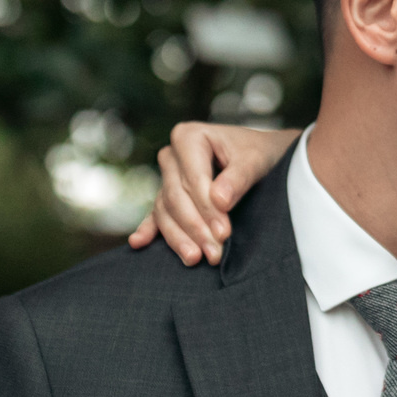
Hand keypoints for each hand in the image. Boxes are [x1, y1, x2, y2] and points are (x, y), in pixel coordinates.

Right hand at [127, 123, 300, 262]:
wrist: (258, 153)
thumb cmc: (257, 153)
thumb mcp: (255, 160)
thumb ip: (238, 178)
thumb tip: (219, 201)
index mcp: (189, 137)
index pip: (193, 180)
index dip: (207, 209)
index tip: (223, 233)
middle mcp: (171, 155)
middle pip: (176, 197)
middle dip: (195, 228)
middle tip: (214, 253)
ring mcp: (166, 176)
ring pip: (165, 210)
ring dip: (178, 237)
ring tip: (194, 259)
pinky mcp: (167, 194)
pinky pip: (156, 214)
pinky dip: (148, 229)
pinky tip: (138, 243)